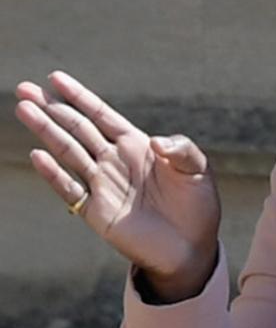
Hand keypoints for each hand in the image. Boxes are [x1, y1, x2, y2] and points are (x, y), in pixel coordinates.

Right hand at [15, 71, 220, 296]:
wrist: (192, 248)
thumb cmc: (197, 206)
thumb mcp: (198, 171)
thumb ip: (182, 149)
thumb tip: (155, 141)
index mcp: (137, 146)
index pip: (101, 115)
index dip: (79, 97)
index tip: (55, 78)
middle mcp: (114, 161)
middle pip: (77, 128)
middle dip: (52, 108)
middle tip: (24, 89)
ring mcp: (103, 185)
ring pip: (68, 152)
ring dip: (46, 131)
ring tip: (24, 109)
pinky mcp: (97, 212)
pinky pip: (71, 189)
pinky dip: (54, 174)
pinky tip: (38, 156)